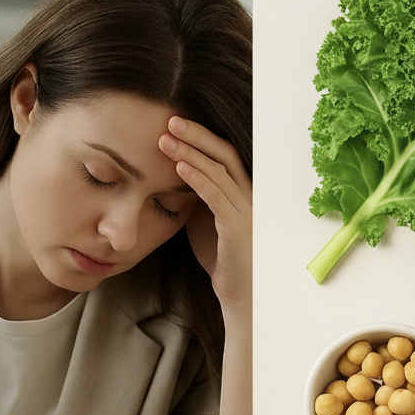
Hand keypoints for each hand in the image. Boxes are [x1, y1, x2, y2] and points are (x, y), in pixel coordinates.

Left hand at [159, 116, 251, 313]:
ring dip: (190, 153)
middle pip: (224, 154)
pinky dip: (197, 179)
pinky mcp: (237, 227)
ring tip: (165, 140)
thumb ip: (196, 198)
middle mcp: (249, 195)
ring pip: (218, 171)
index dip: (201, 137)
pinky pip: (216, 196)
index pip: (223, 155)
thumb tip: (173, 176)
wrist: (239, 294)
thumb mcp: (204, 221)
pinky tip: (178, 167)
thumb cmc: (221, 259)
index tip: (174, 124)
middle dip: (196, 135)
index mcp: (242, 192)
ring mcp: (245, 210)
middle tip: (169, 120)